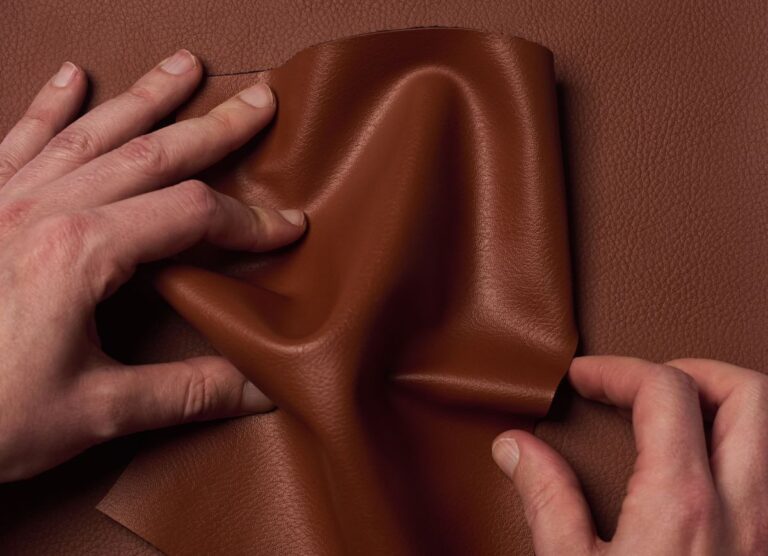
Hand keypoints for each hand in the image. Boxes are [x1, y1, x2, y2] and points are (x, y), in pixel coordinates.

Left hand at [0, 50, 305, 481]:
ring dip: (143, 98)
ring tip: (184, 66)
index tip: (287, 227)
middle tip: (258, 100)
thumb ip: (184, 393)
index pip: (190, 214)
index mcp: (79, 251)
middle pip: (150, 154)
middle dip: (213, 127)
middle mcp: (43, 210)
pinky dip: (49, 109)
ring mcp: (4, 202)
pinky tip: (70, 78)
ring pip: (90, 134)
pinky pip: (19, 142)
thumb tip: (260, 389)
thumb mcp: (94, 412)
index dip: (248, 221)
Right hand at [493, 356, 767, 554]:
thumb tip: (517, 448)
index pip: (665, 391)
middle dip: (694, 370)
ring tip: (683, 417)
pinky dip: (750, 454)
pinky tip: (711, 471)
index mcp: (682, 505)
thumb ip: (546, 499)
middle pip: (748, 393)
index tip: (587, 379)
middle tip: (647, 383)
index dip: (618, 369)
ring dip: (732, 409)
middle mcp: (745, 512)